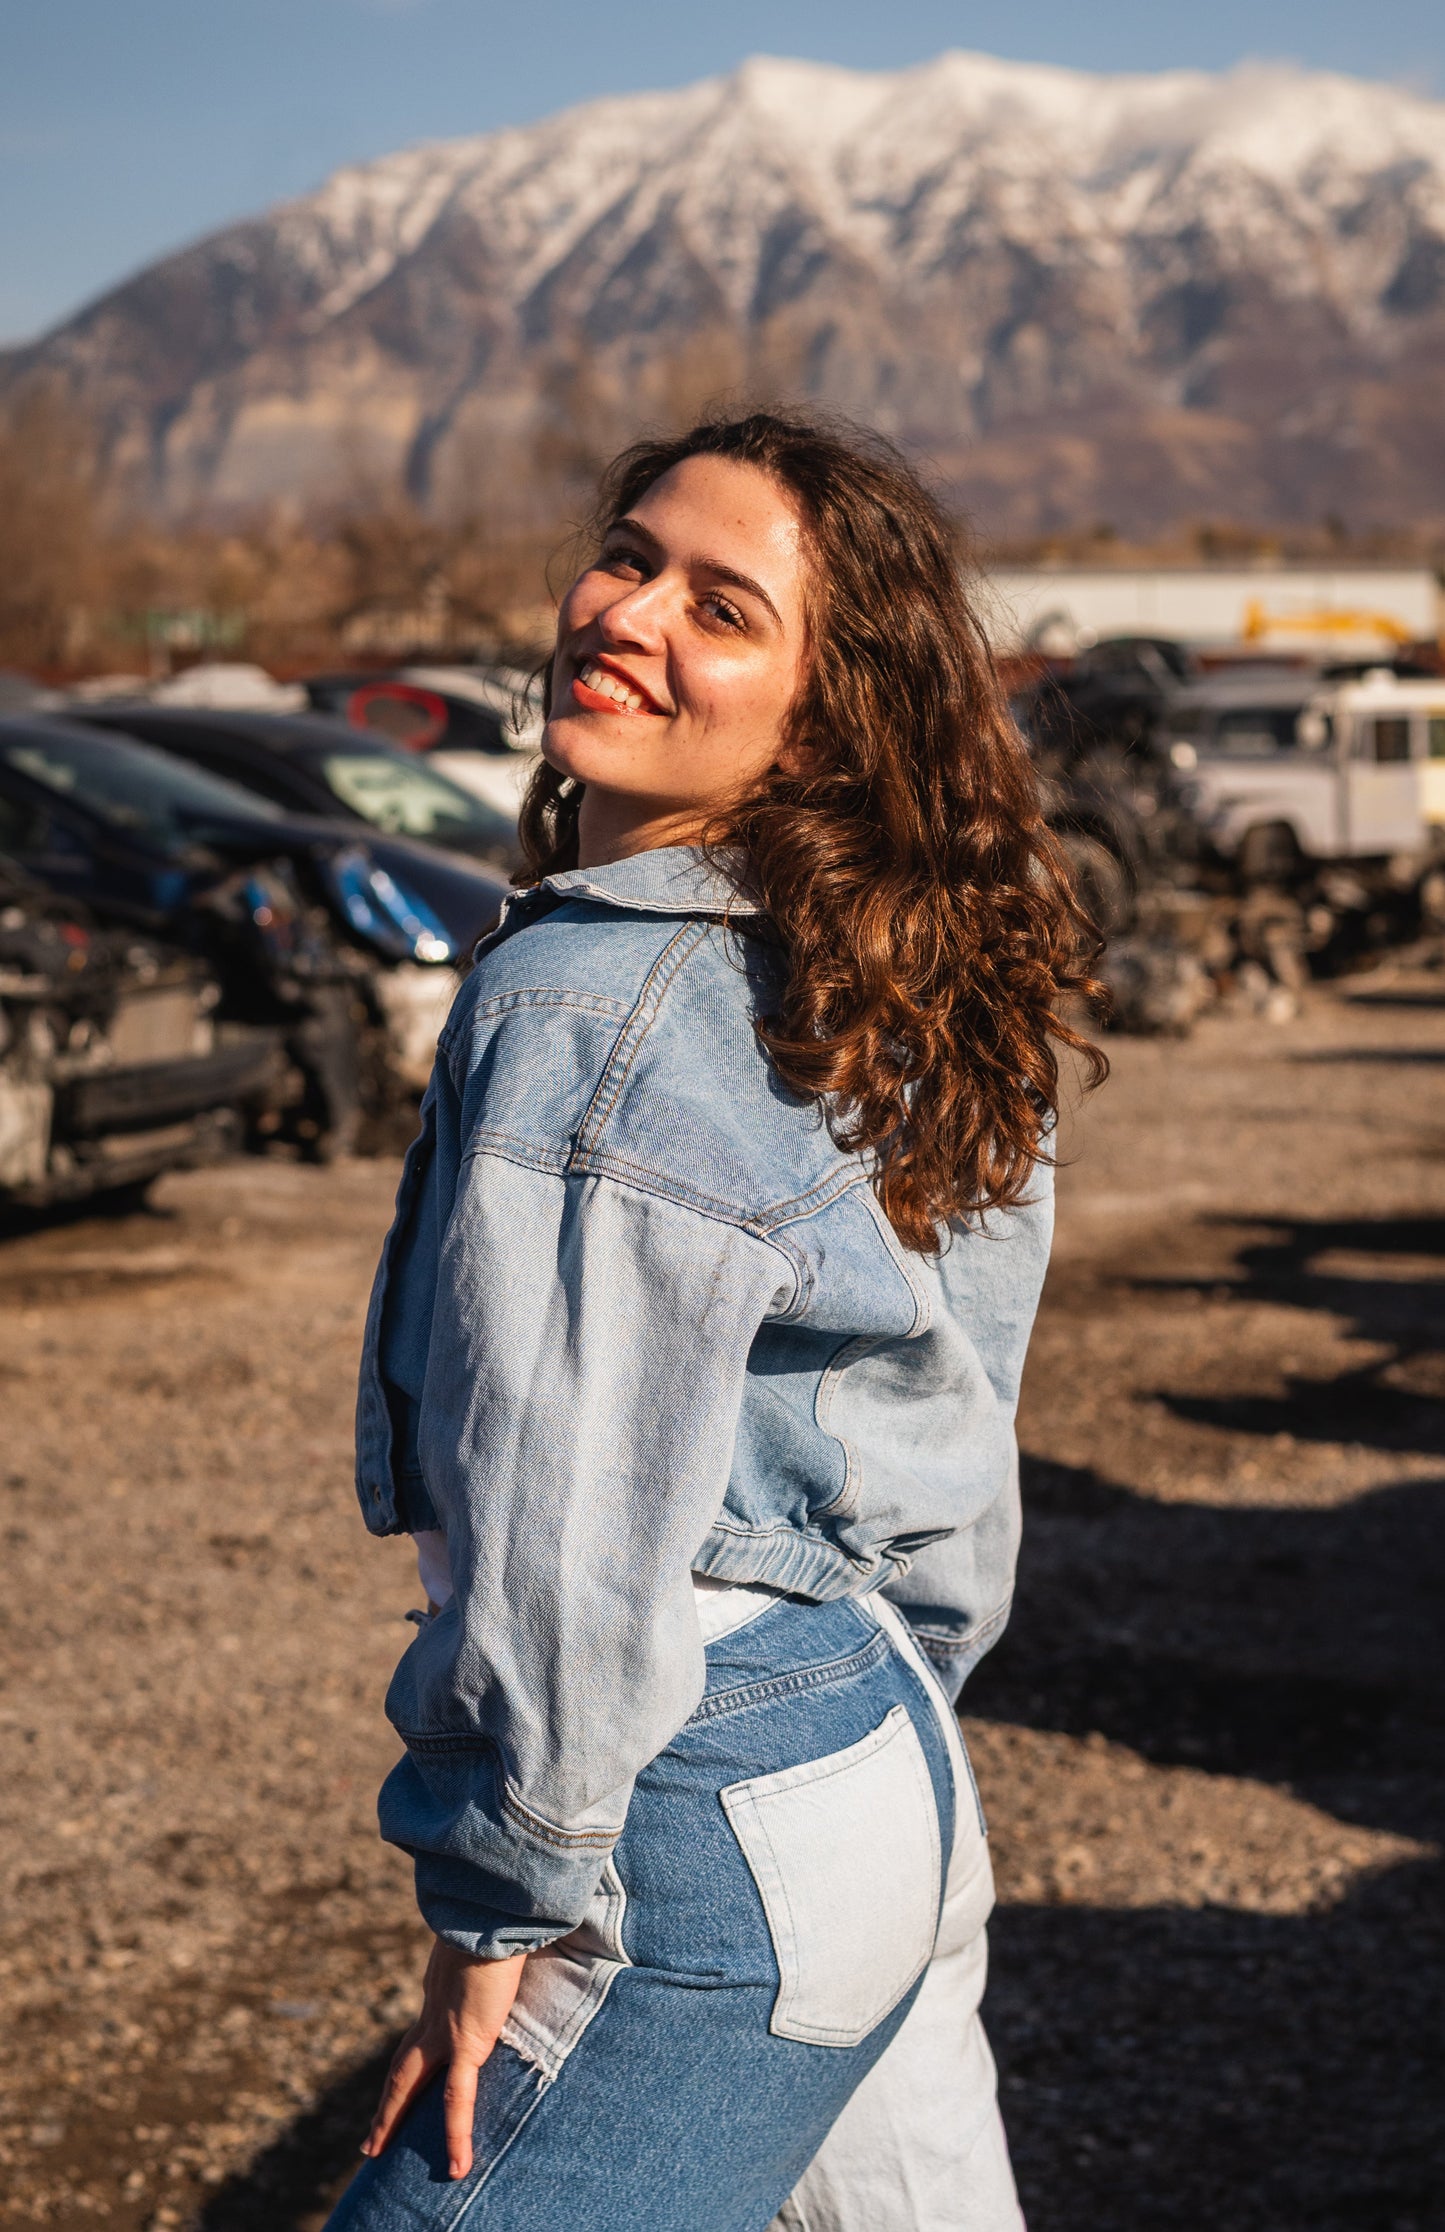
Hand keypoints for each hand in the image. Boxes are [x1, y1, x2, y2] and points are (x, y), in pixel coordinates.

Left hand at [363, 1935, 526, 2179]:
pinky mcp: (469, 2041)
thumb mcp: (494, 1936)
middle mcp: (434, 2011)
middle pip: (401, 2064)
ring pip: (407, 2084)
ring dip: (391, 2117)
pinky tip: (457, 2166)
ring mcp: (445, 2029)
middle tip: (370, 2136)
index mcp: (440, 1988)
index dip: (411, 2058)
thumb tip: (516, 1936)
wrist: (494, 1911)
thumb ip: (496, 1946)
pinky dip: (456, 2134)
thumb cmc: (501, 1914)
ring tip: (374, 2151)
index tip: (405, 2076)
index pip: (421, 2031)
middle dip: (388, 2098)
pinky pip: (459, 2098)